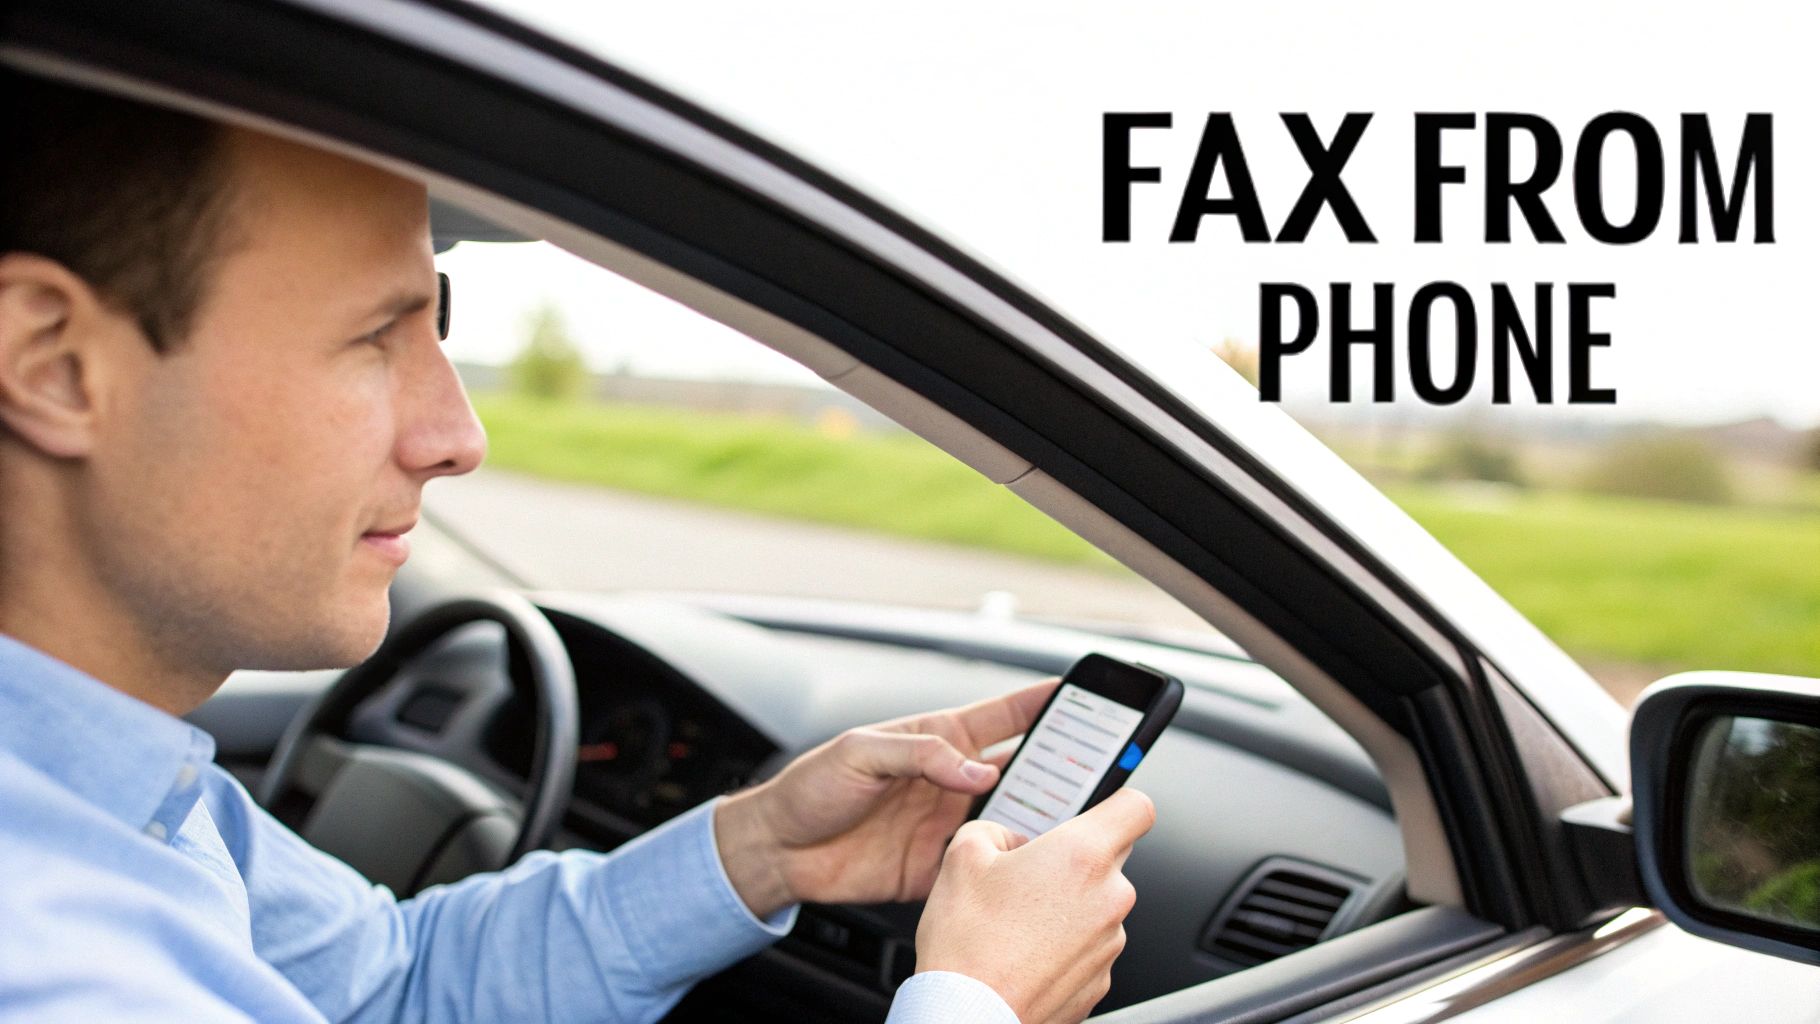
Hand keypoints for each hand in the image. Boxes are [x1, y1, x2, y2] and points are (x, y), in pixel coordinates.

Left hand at [713, 680, 1056, 916]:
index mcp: (938, 741)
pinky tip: (1029, 869)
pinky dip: (1011, 869)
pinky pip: (986, 868)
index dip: (1042, 703)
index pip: (1003, 716)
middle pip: (1022, 769)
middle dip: (1062, 765)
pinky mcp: (940, 868)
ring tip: (1077, 820)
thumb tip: (978, 770)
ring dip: (1043, 819)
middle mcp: (951, 782)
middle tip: (1100, 767)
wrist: (778, 851)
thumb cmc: (811, 788)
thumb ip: (921, 754)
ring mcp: (949, 825)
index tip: (1082, 694)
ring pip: (1014, 819)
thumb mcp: (860, 752)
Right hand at [914, 789, 1155, 1023]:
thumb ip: (993, 829)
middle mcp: (1108, 896)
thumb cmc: (968, 945)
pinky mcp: (1100, 980)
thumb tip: (1006, 839)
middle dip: (1074, 861)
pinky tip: (1026, 952)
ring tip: (1017, 922)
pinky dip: (1065, 945)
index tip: (1100, 808)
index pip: (1136, 808)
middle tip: (1028, 874)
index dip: (1117, 803)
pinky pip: (1089, 946)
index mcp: (1082, 854)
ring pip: (1097, 905)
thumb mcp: (962, 858)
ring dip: (1068, 906)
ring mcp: (1109, 942)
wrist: (969, 1015)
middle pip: (1110, 859)